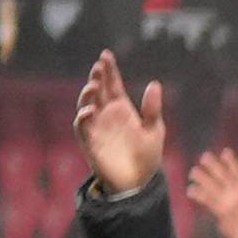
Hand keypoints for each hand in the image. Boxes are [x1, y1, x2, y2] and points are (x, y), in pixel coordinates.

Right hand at [74, 50, 166, 197]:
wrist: (139, 182)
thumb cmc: (147, 156)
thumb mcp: (154, 130)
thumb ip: (152, 109)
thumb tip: (154, 84)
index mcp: (122, 109)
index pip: (113, 84)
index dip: (109, 70)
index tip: (107, 55)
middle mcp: (107, 114)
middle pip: (98, 90)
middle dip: (97, 77)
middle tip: (99, 66)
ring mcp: (97, 127)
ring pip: (86, 104)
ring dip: (87, 94)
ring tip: (94, 85)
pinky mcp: (90, 141)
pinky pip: (82, 126)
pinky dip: (83, 117)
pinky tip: (90, 110)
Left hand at [185, 147, 237, 237]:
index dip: (232, 162)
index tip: (225, 152)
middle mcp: (236, 195)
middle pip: (223, 177)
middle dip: (214, 166)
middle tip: (204, 156)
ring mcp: (227, 203)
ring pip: (213, 187)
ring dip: (202, 178)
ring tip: (193, 171)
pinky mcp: (219, 212)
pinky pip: (207, 201)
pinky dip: (198, 195)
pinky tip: (190, 189)